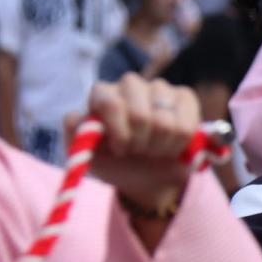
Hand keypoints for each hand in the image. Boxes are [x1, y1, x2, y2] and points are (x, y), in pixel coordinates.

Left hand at [65, 74, 201, 215]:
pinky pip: (186, 125)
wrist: (147, 177)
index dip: (119, 134)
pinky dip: (178, 144)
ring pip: (164, 123)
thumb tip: (75, 117)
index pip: (111, 104)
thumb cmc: (115, 163)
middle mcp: (130, 84)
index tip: (119, 150)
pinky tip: (171, 145)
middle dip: (139, 143)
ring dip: (158, 146)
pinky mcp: (184, 97)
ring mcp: (159, 88)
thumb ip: (75, 135)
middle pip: (140, 115)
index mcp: (103, 94)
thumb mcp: (88, 156)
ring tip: (152, 149)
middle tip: (136, 151)